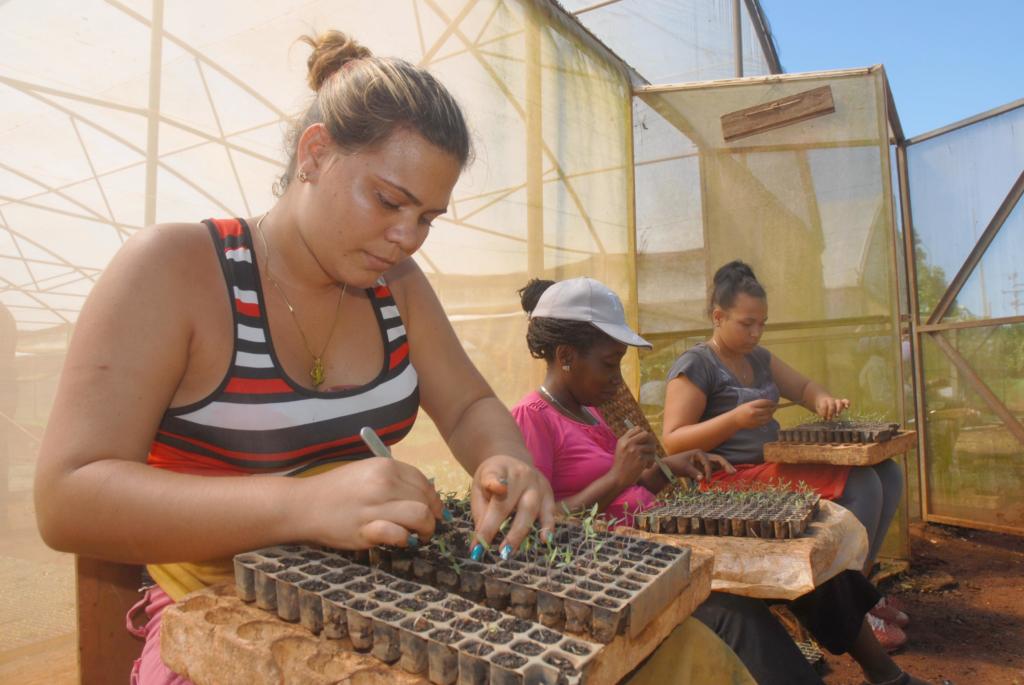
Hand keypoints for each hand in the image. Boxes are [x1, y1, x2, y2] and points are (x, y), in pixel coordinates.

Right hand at [295, 457, 442, 549]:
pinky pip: (399, 535)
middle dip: (432, 516)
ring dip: (426, 529)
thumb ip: (395, 480)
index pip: (424, 482)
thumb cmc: (337, 489)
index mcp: (385, 466)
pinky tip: (399, 540)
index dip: (434, 499)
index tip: (434, 510)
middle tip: (425, 526)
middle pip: (426, 500)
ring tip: (419, 535)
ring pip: (421, 517)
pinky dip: (404, 540)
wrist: (304, 505)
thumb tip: (426, 496)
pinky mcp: (366, 530)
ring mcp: (375, 506)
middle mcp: (383, 483)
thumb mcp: (367, 472)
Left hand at [470, 455, 555, 558]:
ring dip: (521, 532)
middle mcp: (520, 474)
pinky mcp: (549, 492)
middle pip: (511, 501)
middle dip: (501, 526)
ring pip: (531, 508)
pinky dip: (548, 525)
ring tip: (511, 550)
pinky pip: (549, 511)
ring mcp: (537, 483)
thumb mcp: (480, 488)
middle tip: (497, 550)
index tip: (495, 489)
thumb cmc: (493, 480)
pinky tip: (545, 539)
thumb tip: (481, 540)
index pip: (493, 478)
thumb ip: (480, 511)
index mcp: (498, 468)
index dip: (494, 483)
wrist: (512, 461)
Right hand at [610, 427, 655, 487]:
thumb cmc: (621, 464)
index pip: (637, 429)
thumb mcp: (621, 449)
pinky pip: (652, 457)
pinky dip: (650, 463)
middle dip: (651, 441)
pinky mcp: (640, 459)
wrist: (618, 478)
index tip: (645, 441)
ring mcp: (634, 451)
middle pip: (646, 434)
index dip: (643, 434)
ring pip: (651, 447)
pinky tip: (645, 467)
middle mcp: (628, 443)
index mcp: (623, 440)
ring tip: (646, 461)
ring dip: (652, 454)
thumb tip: (643, 432)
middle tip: (651, 449)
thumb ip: (629, 440)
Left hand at [670, 450, 735, 482]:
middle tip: (733, 472)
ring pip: (717, 463)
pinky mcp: (703, 467)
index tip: (706, 481)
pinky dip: (719, 471)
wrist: (669, 466)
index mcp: (699, 453)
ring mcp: (704, 461)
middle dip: (726, 465)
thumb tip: (702, 479)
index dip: (708, 472)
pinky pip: (713, 468)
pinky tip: (726, 474)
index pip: (707, 463)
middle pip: (717, 459)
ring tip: (733, 472)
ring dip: (724, 467)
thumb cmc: (676, 465)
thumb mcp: (684, 469)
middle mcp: (703, 456)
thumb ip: (694, 473)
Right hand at [732, 398, 777, 428]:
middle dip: (772, 408)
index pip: (764, 402)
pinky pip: (765, 422)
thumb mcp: (748, 404)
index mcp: (751, 406)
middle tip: (774, 407)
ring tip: (771, 412)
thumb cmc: (741, 410)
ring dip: (771, 414)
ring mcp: (755, 420)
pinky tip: (766, 417)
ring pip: (768, 417)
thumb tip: (769, 403)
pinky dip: (767, 419)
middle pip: (768, 410)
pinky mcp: (756, 425)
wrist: (734, 420)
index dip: (770, 402)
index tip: (774, 402)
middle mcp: (753, 413)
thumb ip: (758, 404)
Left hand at [815, 395, 849, 420]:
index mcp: (823, 401)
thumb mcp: (818, 410)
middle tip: (829, 419)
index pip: (824, 405)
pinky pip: (846, 401)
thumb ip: (821, 413)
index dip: (823, 411)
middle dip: (830, 412)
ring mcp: (836, 401)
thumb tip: (824, 419)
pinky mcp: (842, 403)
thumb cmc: (821, 408)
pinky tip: (847, 407)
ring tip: (837, 415)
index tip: (823, 417)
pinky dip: (847, 403)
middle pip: (831, 404)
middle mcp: (830, 400)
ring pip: (839, 402)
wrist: (824, 401)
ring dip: (838, 409)